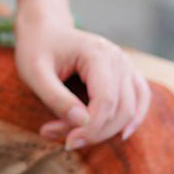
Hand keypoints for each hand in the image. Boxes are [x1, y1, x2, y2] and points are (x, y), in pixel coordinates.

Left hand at [14, 17, 151, 149]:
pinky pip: (139, 99)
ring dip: (105, 130)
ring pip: (129, 109)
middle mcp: (118, 59)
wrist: (44, 30)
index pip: (105, 100)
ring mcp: (125, 65)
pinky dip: (132, 119)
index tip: (66, 143)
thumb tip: (81, 122)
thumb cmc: (36, 49)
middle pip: (120, 108)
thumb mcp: (35, 73)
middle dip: (93, 131)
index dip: (90, 128)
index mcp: (97, 54)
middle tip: (61, 140)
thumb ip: (56, 98)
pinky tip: (121, 134)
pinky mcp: (125, 73)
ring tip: (74, 137)